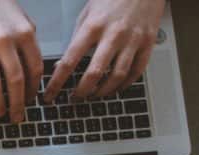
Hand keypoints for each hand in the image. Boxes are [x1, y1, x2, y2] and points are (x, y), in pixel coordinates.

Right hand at [0, 0, 41, 121]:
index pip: (34, 69)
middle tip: (17, 116)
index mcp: (24, 34)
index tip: (31, 100)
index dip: (34, 89)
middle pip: (16, 81)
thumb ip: (29, 44)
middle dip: (18, 103)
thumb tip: (33, 72)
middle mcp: (5, 42)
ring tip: (0, 113)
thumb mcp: (23, 21)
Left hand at [46, 0, 163, 102]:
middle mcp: (113, 34)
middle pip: (94, 73)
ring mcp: (133, 39)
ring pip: (117, 76)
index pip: (70, 61)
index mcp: (93, 26)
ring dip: (103, 91)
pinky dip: (125, 84)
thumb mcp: (87, 13)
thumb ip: (76, 39)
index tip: (50, 95)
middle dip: (81, 91)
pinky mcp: (148, 42)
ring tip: (94, 95)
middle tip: (74, 98)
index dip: (57, 82)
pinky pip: (137, 71)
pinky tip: (116, 87)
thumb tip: (62, 66)